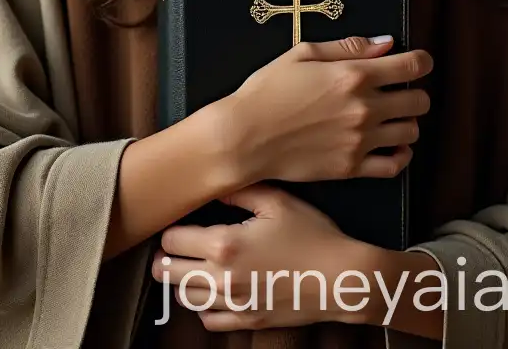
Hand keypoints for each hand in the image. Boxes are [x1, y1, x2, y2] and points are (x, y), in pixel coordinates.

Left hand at [151, 183, 370, 330]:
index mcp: (225, 243)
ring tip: (188, 265)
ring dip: (181, 281)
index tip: (177, 221)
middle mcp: (222, 278)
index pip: (173, 239)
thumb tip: (216, 187)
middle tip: (172, 246)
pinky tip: (212, 291)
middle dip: (165, 257)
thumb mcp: (278, 201)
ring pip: (185, 298)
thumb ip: (241, 191)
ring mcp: (234, 303)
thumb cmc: (312, 235)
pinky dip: (203, 307)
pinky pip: (209, 321)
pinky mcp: (247, 320)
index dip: (170, 228)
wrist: (342, 278)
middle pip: (168, 272)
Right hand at [218, 35, 432, 185]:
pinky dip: (400, 155)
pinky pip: (395, 165)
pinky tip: (389, 146)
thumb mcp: (302, 53)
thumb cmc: (267, 90)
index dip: (422, 61)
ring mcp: (360, 141)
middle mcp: (364, 108)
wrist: (245, 137)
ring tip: (388, 118)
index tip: (417, 62)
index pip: (412, 66)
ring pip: (411, 132)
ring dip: (406, 122)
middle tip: (396, 91)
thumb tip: (385, 43)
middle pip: (419, 101)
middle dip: (414, 92)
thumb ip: (348, 47)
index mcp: (354, 75)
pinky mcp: (351, 168)